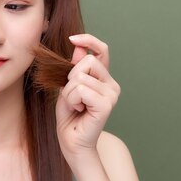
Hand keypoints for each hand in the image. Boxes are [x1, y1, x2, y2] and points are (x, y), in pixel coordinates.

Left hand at [55, 34, 120, 161]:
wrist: (72, 141)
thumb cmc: (70, 116)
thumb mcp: (69, 86)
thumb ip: (75, 68)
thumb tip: (78, 47)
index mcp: (104, 78)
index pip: (102, 50)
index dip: (89, 40)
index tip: (72, 38)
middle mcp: (111, 84)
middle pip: (87, 61)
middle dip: (71, 77)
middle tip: (73, 96)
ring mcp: (111, 94)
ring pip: (80, 77)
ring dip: (69, 92)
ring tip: (76, 106)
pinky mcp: (106, 104)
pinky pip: (80, 89)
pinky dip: (72, 99)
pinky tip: (78, 110)